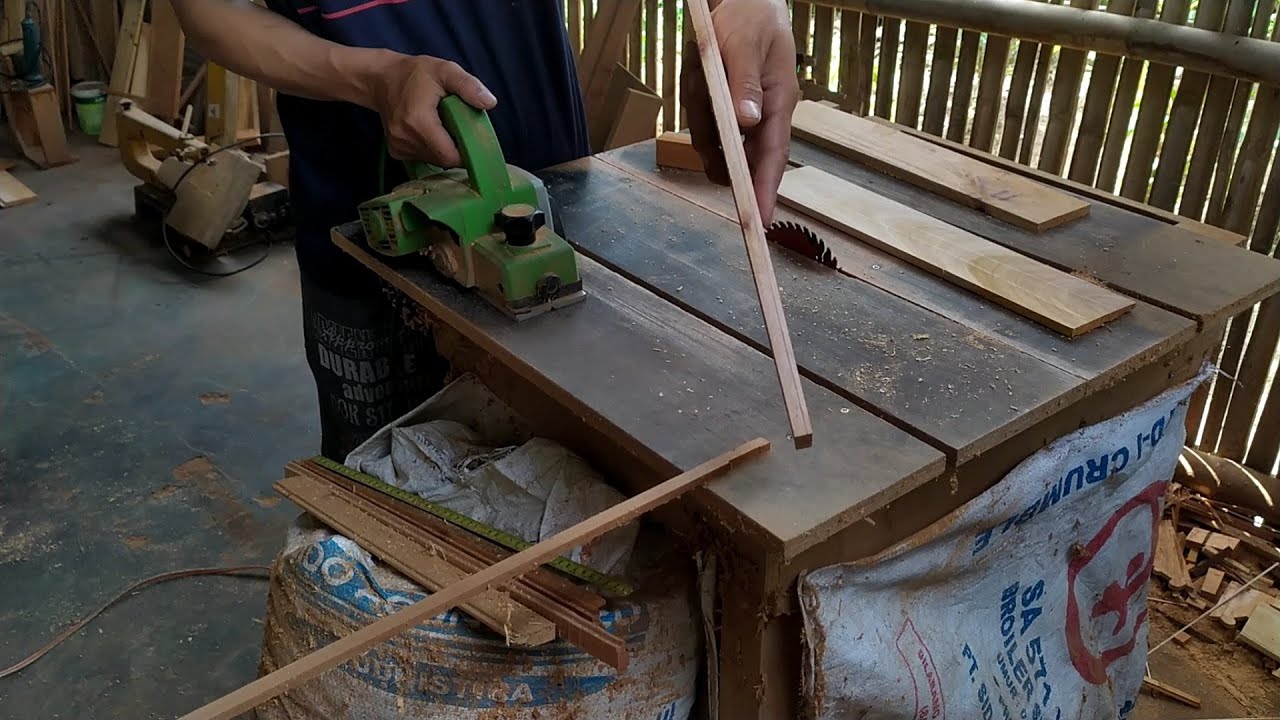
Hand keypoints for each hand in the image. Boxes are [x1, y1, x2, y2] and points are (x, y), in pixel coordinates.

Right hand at [369, 54, 496, 166]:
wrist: (382, 78)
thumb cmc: (416, 73)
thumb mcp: (445, 70)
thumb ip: (468, 85)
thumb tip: (490, 103)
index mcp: (418, 121)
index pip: (450, 155)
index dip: (467, 152)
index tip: (476, 140)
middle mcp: (404, 138)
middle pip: (444, 160)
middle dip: (457, 148)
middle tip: (461, 127)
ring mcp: (398, 147)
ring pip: (434, 161)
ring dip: (445, 149)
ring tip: (445, 126)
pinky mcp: (396, 152)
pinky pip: (424, 158)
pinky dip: (433, 149)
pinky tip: (432, 132)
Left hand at [681, 0, 797, 224]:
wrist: (743, 2)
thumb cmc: (751, 19)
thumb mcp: (745, 45)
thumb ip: (746, 83)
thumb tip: (748, 122)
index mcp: (778, 103)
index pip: (773, 156)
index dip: (765, 190)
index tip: (759, 221)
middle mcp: (762, 117)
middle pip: (737, 156)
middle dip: (716, 143)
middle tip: (703, 99)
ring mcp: (743, 116)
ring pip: (713, 139)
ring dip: (700, 112)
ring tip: (701, 68)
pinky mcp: (725, 111)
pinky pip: (702, 122)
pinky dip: (695, 102)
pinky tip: (699, 72)